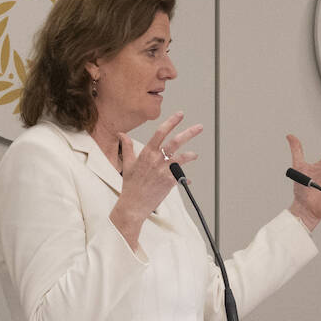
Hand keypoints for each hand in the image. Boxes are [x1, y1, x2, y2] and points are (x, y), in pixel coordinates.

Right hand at [109, 113, 203, 250]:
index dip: (172, 122)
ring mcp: (164, 170)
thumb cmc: (130, 186)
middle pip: (176, 141)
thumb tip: (122, 134)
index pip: (161, 132)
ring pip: (182, 158)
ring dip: (191, 155)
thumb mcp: (128, 164)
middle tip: (199, 127)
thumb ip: (127, 147)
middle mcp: (156, 159)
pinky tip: (187, 179)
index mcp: (146, 153)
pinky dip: (185, 177)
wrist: (133, 205)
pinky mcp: (169, 182)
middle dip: (189, 133)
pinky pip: (182, 176)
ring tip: (195, 155)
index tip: (180, 115)